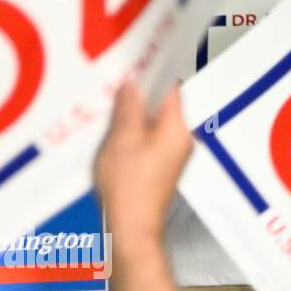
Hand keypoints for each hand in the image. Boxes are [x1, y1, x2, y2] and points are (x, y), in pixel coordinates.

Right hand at [94, 83, 191, 245]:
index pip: (172, 88)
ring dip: (134, 115)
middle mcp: (181, 139)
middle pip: (163, 105)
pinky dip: (134, 133)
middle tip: (114, 85)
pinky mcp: (161, 167)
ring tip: (109, 109)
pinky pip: (149, 139)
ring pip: (154, 122)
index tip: (133, 63)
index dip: (153, 73)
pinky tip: (114, 135)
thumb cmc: (128, 185)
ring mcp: (173, 155)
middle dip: (139, 95)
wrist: (132, 227)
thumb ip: (129, 108)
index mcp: (177, 128)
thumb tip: (132, 84)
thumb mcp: (122, 138)